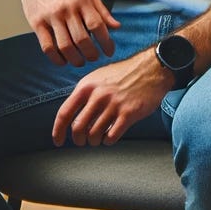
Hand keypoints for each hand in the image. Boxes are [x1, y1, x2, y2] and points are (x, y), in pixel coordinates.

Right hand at [9, 0, 120, 66]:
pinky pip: (47, 46)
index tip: (110, 51)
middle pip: (82, 39)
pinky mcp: (36, 23)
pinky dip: (56, 58)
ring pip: (65, 46)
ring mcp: (50, 16)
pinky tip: (63, 61)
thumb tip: (116, 27)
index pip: (97, 25)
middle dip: (91, 53)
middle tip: (95, 58)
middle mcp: (66, 8)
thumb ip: (101, 9)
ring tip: (81, 62)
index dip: (106, 42)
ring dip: (75, 59)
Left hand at [52, 48, 172, 146]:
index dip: (58, 131)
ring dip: (94, 141)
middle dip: (78, 140)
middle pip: (77, 129)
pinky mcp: (128, 114)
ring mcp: (114, 105)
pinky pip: (111, 137)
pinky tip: (112, 135)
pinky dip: (108, 141)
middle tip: (83, 141)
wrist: (153, 67)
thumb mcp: (99, 77)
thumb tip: (71, 117)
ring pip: (93, 135)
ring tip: (99, 136)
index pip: (64, 113)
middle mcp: (98, 95)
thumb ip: (85, 94)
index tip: (58, 141)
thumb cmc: (125, 73)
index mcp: (87, 86)